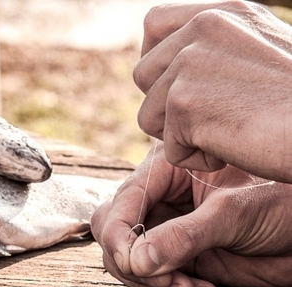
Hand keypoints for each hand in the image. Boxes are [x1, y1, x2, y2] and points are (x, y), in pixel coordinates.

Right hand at [92, 142, 291, 286]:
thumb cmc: (281, 201)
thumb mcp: (233, 212)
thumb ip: (184, 236)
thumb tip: (137, 261)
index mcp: (167, 169)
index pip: (122, 200)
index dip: (118, 233)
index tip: (132, 264)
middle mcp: (159, 198)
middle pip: (114, 230)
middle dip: (132, 263)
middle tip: (167, 282)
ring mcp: (165, 229)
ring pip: (127, 259)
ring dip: (151, 283)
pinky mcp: (175, 256)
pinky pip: (152, 278)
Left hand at [133, 1, 291, 181]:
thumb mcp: (254, 53)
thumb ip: (211, 50)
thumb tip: (168, 70)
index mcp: (218, 13)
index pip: (154, 25)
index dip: (156, 61)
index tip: (175, 87)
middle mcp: (200, 30)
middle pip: (142, 76)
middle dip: (163, 106)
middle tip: (201, 121)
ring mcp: (190, 65)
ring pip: (148, 116)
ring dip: (179, 136)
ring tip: (222, 137)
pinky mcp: (185, 104)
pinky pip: (168, 148)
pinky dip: (195, 160)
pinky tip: (229, 152)